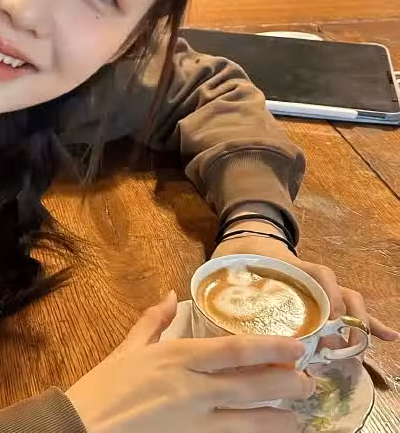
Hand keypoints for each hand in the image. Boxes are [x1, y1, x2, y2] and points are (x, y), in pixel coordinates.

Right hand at [66, 292, 315, 432]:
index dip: (269, 347)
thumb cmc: (103, 387)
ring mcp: (193, 421)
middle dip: (284, 382)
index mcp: (176, 357)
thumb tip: (170, 294)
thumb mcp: (127, 348)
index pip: (233, 350)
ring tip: (299, 414)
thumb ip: (153, 320)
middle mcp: (191, 388)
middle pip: (249, 385)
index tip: (296, 345)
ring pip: (248, 420)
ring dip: (278, 417)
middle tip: (308, 380)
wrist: (83, 429)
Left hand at [212, 235, 398, 343]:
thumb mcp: (227, 259)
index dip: (328, 293)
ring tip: (367, 348)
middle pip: (340, 292)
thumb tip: (202, 292)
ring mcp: (317, 287)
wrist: (249, 233)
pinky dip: (368, 323)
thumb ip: (220, 274)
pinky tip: (389, 338)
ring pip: (348, 302)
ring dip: (360, 324)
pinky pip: (347, 309)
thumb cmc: (238, 250)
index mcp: (289, 265)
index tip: (331, 316)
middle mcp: (309, 277)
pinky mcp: (319, 298)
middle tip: (343, 345)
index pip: (317, 273)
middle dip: (347, 318)